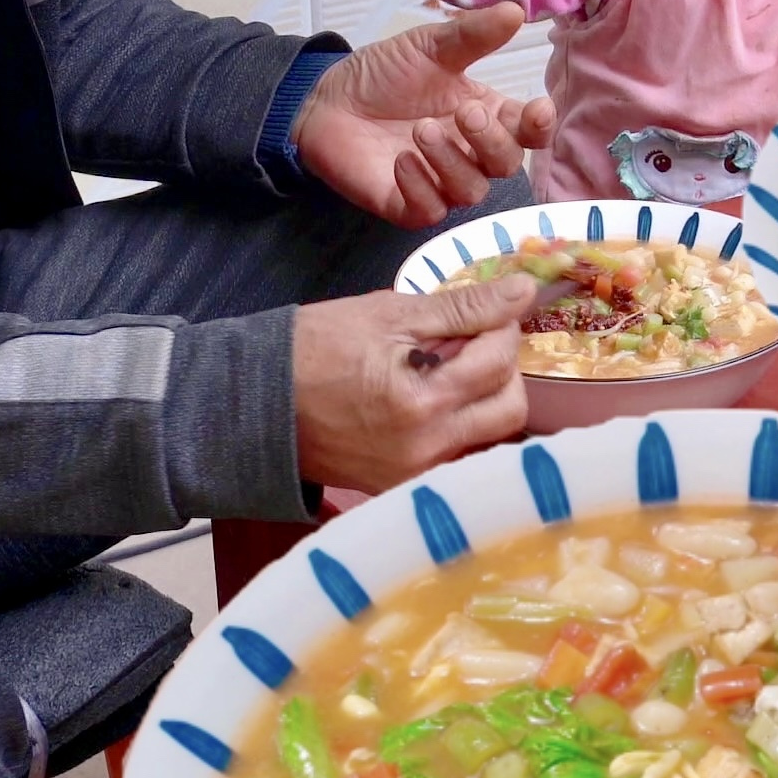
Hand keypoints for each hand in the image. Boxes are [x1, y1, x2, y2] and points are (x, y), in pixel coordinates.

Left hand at [290, 6, 555, 226]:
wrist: (327, 99)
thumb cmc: (383, 74)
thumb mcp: (429, 46)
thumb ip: (473, 35)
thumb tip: (515, 11)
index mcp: (485, 116)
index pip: (528, 132)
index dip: (539, 126)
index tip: (538, 109)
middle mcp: (469, 154)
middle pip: (506, 164)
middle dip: (491, 140)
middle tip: (464, 113)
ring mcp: (439, 182)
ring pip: (471, 190)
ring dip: (452, 161)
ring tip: (419, 130)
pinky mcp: (405, 204)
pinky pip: (430, 211)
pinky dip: (420, 187)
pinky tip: (400, 161)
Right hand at [294, 274, 533, 494]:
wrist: (253, 404)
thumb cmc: (314, 348)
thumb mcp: (388, 314)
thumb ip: (462, 306)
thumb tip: (523, 290)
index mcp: (423, 401)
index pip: (499, 361)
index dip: (502, 327)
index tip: (486, 311)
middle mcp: (427, 448)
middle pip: (509, 408)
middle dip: (503, 368)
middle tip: (475, 342)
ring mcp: (416, 474)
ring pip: (489, 435)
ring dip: (485, 398)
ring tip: (451, 370)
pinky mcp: (403, 486)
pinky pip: (457, 455)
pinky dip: (459, 424)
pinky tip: (434, 400)